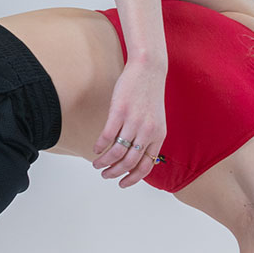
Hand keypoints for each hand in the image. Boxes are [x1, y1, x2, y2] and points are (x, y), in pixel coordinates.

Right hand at [92, 56, 166, 187]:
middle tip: (105, 175)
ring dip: (105, 163)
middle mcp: (147, 132)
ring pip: (117, 152)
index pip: (146, 166)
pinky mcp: (119, 112)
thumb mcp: (155, 119)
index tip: (122, 183)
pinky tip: (96, 149)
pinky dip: (100, 146)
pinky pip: (107, 136)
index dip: (133, 178)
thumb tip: (134, 155)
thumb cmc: (149, 94)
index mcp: (158, 136)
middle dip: (115, 173)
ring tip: (97, 164)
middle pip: (129, 162)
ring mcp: (133, 122)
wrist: (148, 69)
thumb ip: (148, 137)